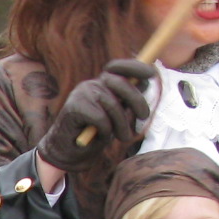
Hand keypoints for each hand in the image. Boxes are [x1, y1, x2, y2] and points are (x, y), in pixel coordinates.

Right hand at [38, 58, 156, 174]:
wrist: (68, 151)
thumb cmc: (95, 133)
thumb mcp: (117, 115)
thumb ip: (127, 101)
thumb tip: (144, 84)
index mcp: (102, 84)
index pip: (118, 68)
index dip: (134, 67)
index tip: (151, 73)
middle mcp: (91, 84)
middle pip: (121, 84)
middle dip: (137, 101)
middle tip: (144, 117)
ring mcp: (82, 94)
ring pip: (113, 105)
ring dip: (121, 125)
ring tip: (122, 137)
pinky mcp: (75, 106)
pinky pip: (101, 119)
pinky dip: (104, 132)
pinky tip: (97, 136)